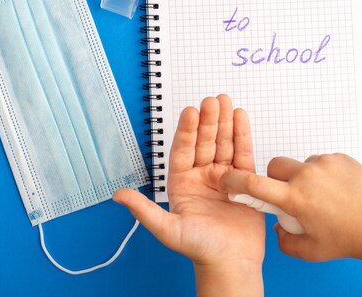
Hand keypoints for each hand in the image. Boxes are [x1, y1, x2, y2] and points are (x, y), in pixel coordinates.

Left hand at [114, 95, 264, 295]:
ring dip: (225, 123)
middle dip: (208, 121)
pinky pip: (242, 154)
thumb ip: (144, 209)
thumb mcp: (167, 229)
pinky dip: (242, 136)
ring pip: (223, 144)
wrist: (231, 263)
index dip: (187, 131)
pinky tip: (240, 118)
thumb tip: (117, 195)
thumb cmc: (199, 249)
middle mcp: (202, 177)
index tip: (190, 112)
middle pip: (205, 143)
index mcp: (182, 184)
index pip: (183, 151)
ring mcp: (224, 177)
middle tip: (211, 100)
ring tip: (225, 102)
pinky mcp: (244, 181)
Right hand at [220, 154, 361, 296]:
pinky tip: (338, 190)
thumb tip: (278, 226)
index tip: (227, 177)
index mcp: (295, 199)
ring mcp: (324, 164)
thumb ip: (284, 241)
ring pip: (301, 164)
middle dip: (276, 176)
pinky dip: (324, 173)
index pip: (254, 184)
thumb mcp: (310, 251)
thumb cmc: (349, 240)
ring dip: (304, 176)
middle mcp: (307, 176)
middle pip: (275, 165)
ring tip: (324, 196)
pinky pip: (322, 162)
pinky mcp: (340, 158)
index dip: (235, 179)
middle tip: (289, 192)